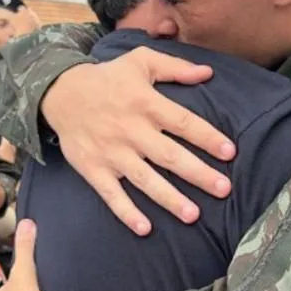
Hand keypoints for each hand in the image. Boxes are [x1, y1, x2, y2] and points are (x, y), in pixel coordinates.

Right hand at [41, 48, 236, 235]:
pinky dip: (126, 212)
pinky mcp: (93, 169)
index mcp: (146, 103)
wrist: (60, 92)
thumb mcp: (140, 61)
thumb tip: (208, 72)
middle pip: (169, 155)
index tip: (230, 152)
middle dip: (197, 174)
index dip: (207, 137)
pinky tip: (144, 228)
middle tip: (224, 189)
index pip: (183, 122)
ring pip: (145, 179)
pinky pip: (111, 194)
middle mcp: (131, 130)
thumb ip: (175, 67)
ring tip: (193, 215)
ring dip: (169, 198)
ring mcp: (112, 152)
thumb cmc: (108, 78)